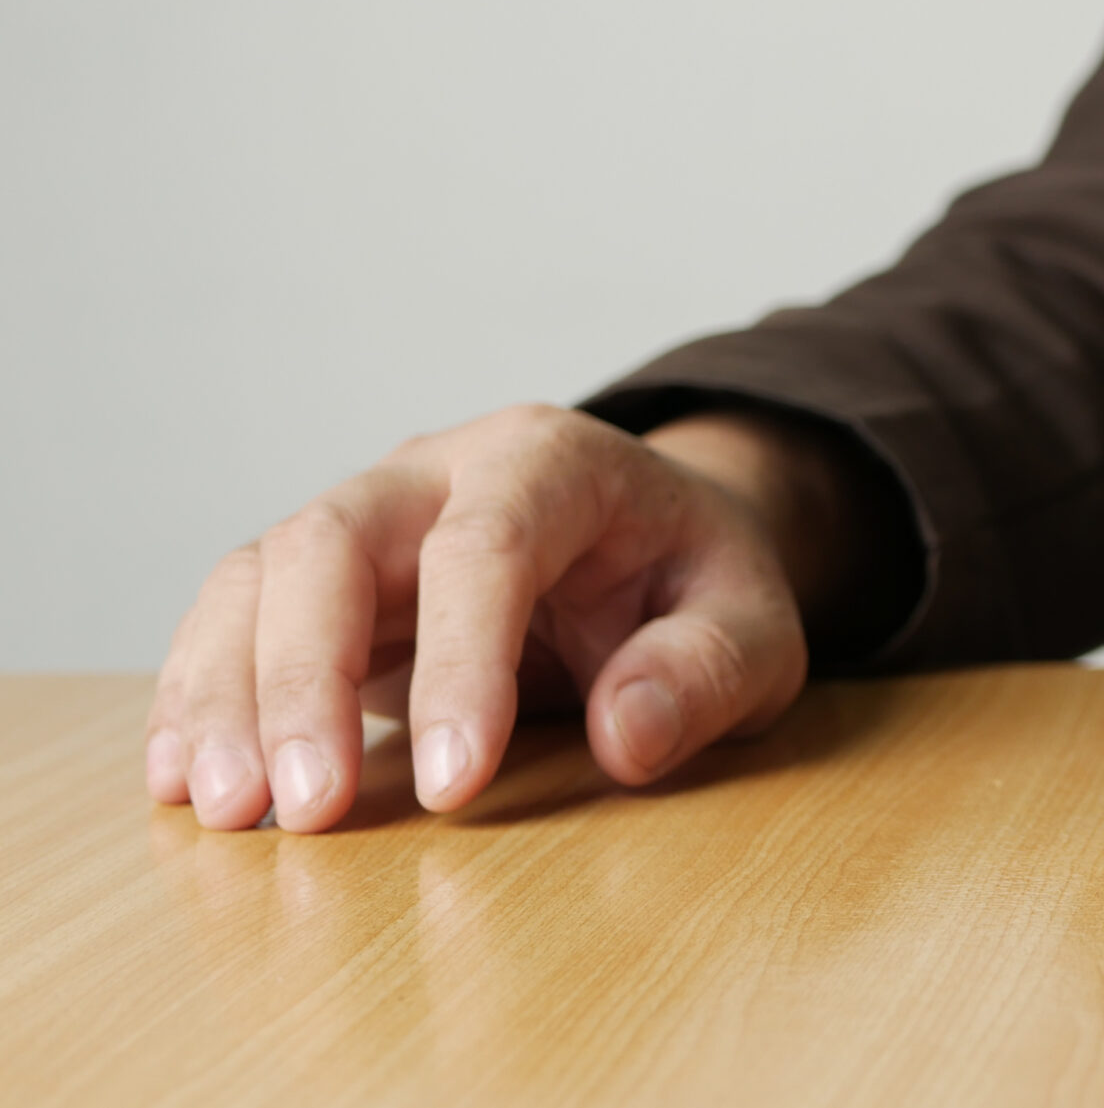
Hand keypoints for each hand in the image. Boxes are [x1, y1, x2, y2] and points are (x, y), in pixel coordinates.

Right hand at [147, 405, 831, 831]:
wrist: (661, 540)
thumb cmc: (698, 584)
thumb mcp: (751, 627)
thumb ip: (704, 672)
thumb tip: (629, 736)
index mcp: (554, 462)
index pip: (487, 545)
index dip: (462, 663)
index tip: (453, 786)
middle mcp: (441, 470)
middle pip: (336, 540)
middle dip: (306, 676)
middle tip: (307, 807)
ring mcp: (370, 515)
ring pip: (263, 575)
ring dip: (229, 692)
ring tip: (229, 810)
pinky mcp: (325, 578)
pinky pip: (236, 614)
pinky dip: (200, 692)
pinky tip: (183, 779)